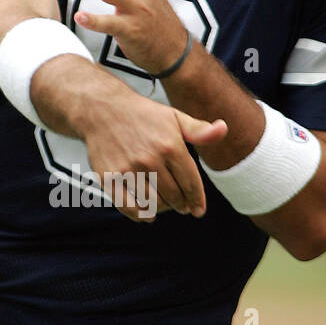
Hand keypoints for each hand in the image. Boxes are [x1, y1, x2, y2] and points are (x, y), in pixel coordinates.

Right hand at [82, 88, 227, 222]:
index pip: (190, 182)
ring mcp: (128, 170)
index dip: (196, 199)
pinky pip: (128, 207)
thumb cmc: (142, 115)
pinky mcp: (109, 178)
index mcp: (170, 145)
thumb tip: (223, 129)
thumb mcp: (174, 117)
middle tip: (181, 206)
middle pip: (173, 196)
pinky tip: (146, 214)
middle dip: (180, 205)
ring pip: (153, 204)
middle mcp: (150, 159)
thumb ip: (199, 130)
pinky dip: (140, 215)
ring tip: (165, 206)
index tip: (198, 210)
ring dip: (163, 209)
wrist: (102, 109)